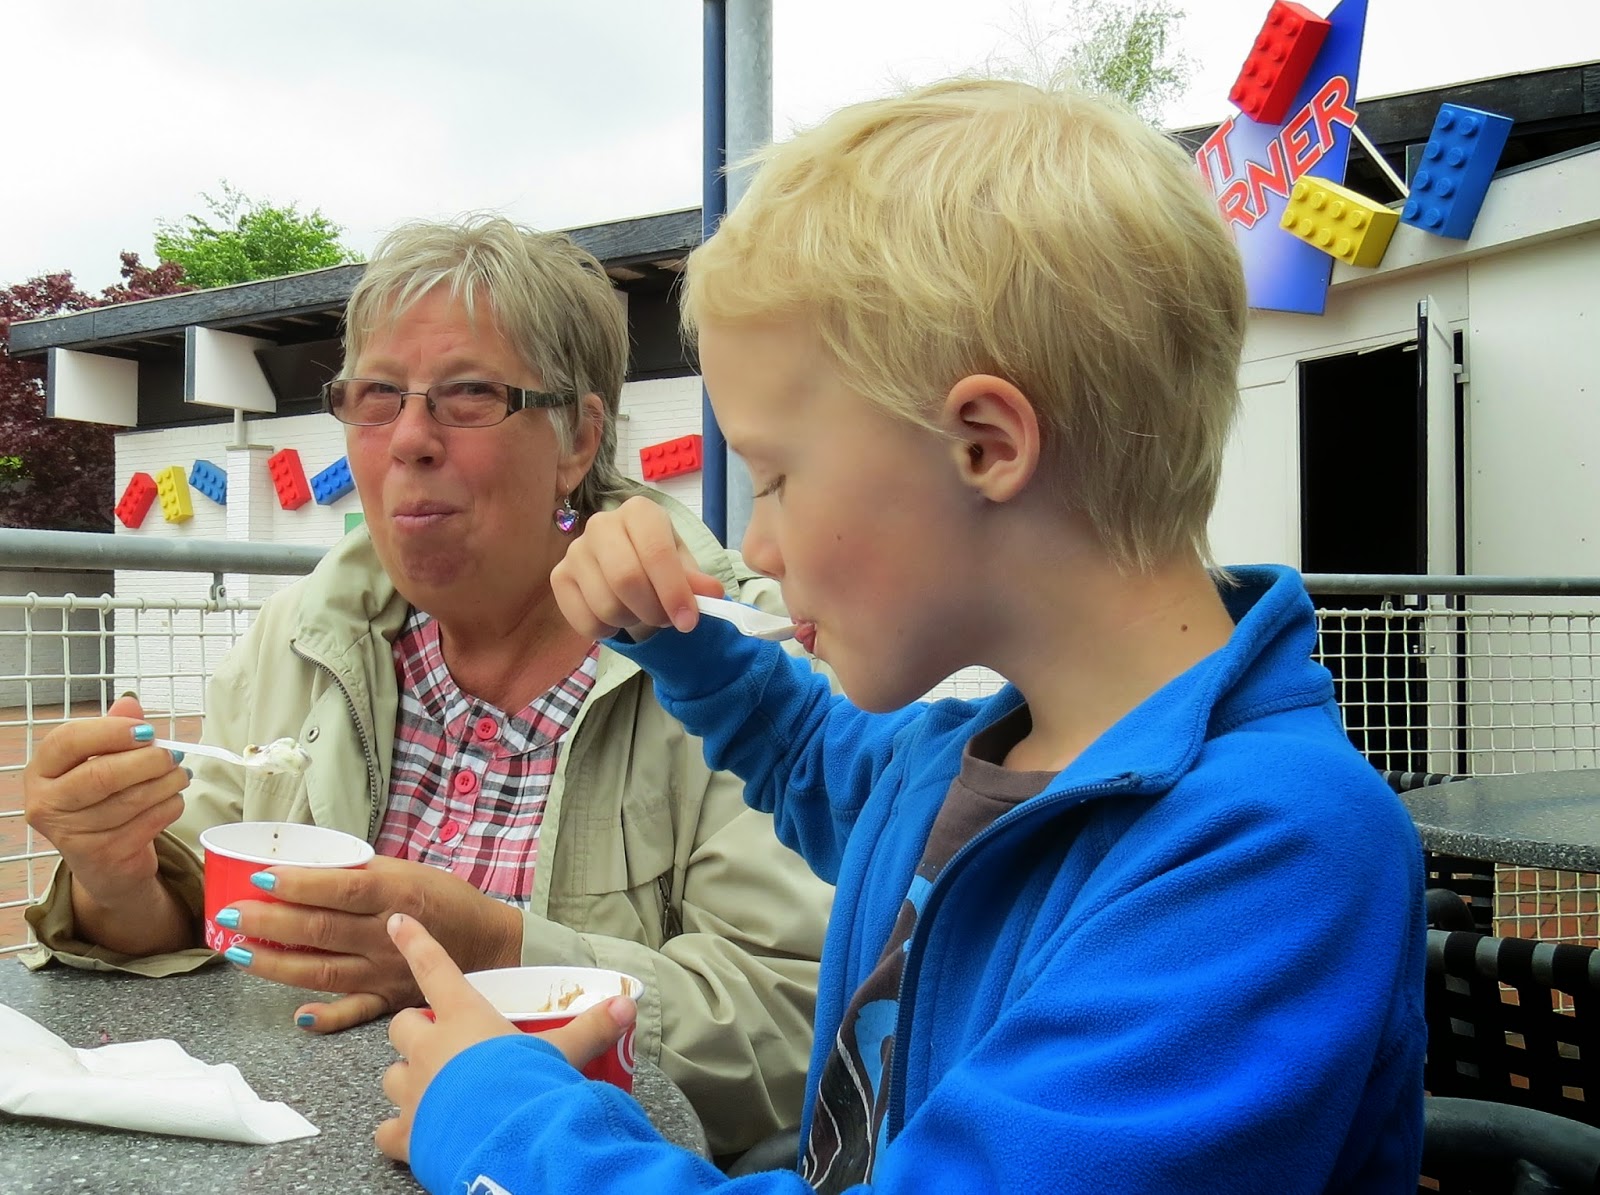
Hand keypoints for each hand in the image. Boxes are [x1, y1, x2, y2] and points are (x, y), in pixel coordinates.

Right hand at [22, 695, 189, 904]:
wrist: (106, 861)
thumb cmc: (102, 802)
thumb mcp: (100, 762)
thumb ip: (113, 731)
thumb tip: (130, 702)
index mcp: (41, 771)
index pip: (68, 741)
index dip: (112, 731)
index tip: (146, 731)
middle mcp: (46, 803)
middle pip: (101, 774)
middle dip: (147, 761)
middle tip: (172, 755)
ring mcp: (72, 834)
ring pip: (130, 799)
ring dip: (167, 782)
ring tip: (180, 775)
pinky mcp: (102, 855)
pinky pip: (148, 821)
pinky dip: (170, 805)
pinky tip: (173, 799)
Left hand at [216, 856, 522, 1032]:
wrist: (490, 944)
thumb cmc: (446, 899)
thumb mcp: (410, 871)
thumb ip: (363, 872)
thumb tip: (307, 866)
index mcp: (395, 894)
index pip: (339, 888)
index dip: (298, 885)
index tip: (261, 878)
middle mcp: (388, 935)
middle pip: (321, 930)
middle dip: (270, 923)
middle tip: (230, 915)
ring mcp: (386, 972)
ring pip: (324, 971)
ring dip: (277, 964)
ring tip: (240, 953)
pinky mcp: (390, 1000)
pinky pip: (356, 1012)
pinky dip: (327, 1018)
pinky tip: (298, 1016)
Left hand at [375, 913, 635, 1163]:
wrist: (504, 1139)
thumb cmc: (527, 1083)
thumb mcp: (564, 1052)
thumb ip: (592, 1028)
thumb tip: (628, 1005)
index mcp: (464, 1018)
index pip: (434, 968)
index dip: (415, 942)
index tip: (396, 921)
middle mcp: (430, 1049)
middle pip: (402, 1026)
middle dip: (415, 1031)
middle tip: (439, 1043)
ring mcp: (413, 1091)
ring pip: (391, 1075)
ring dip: (407, 1080)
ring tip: (431, 1090)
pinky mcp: (406, 1133)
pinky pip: (387, 1131)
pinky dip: (397, 1133)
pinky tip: (414, 1135)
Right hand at [551, 495, 725, 640]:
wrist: (627, 566)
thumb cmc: (658, 562)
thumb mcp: (684, 567)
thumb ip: (697, 581)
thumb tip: (712, 593)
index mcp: (639, 512)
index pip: (655, 552)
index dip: (674, 591)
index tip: (689, 621)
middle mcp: (602, 524)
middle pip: (626, 579)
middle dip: (652, 610)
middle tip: (665, 620)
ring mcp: (575, 550)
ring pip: (606, 604)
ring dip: (631, 621)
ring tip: (639, 612)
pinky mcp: (559, 577)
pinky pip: (584, 619)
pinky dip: (606, 631)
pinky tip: (614, 618)